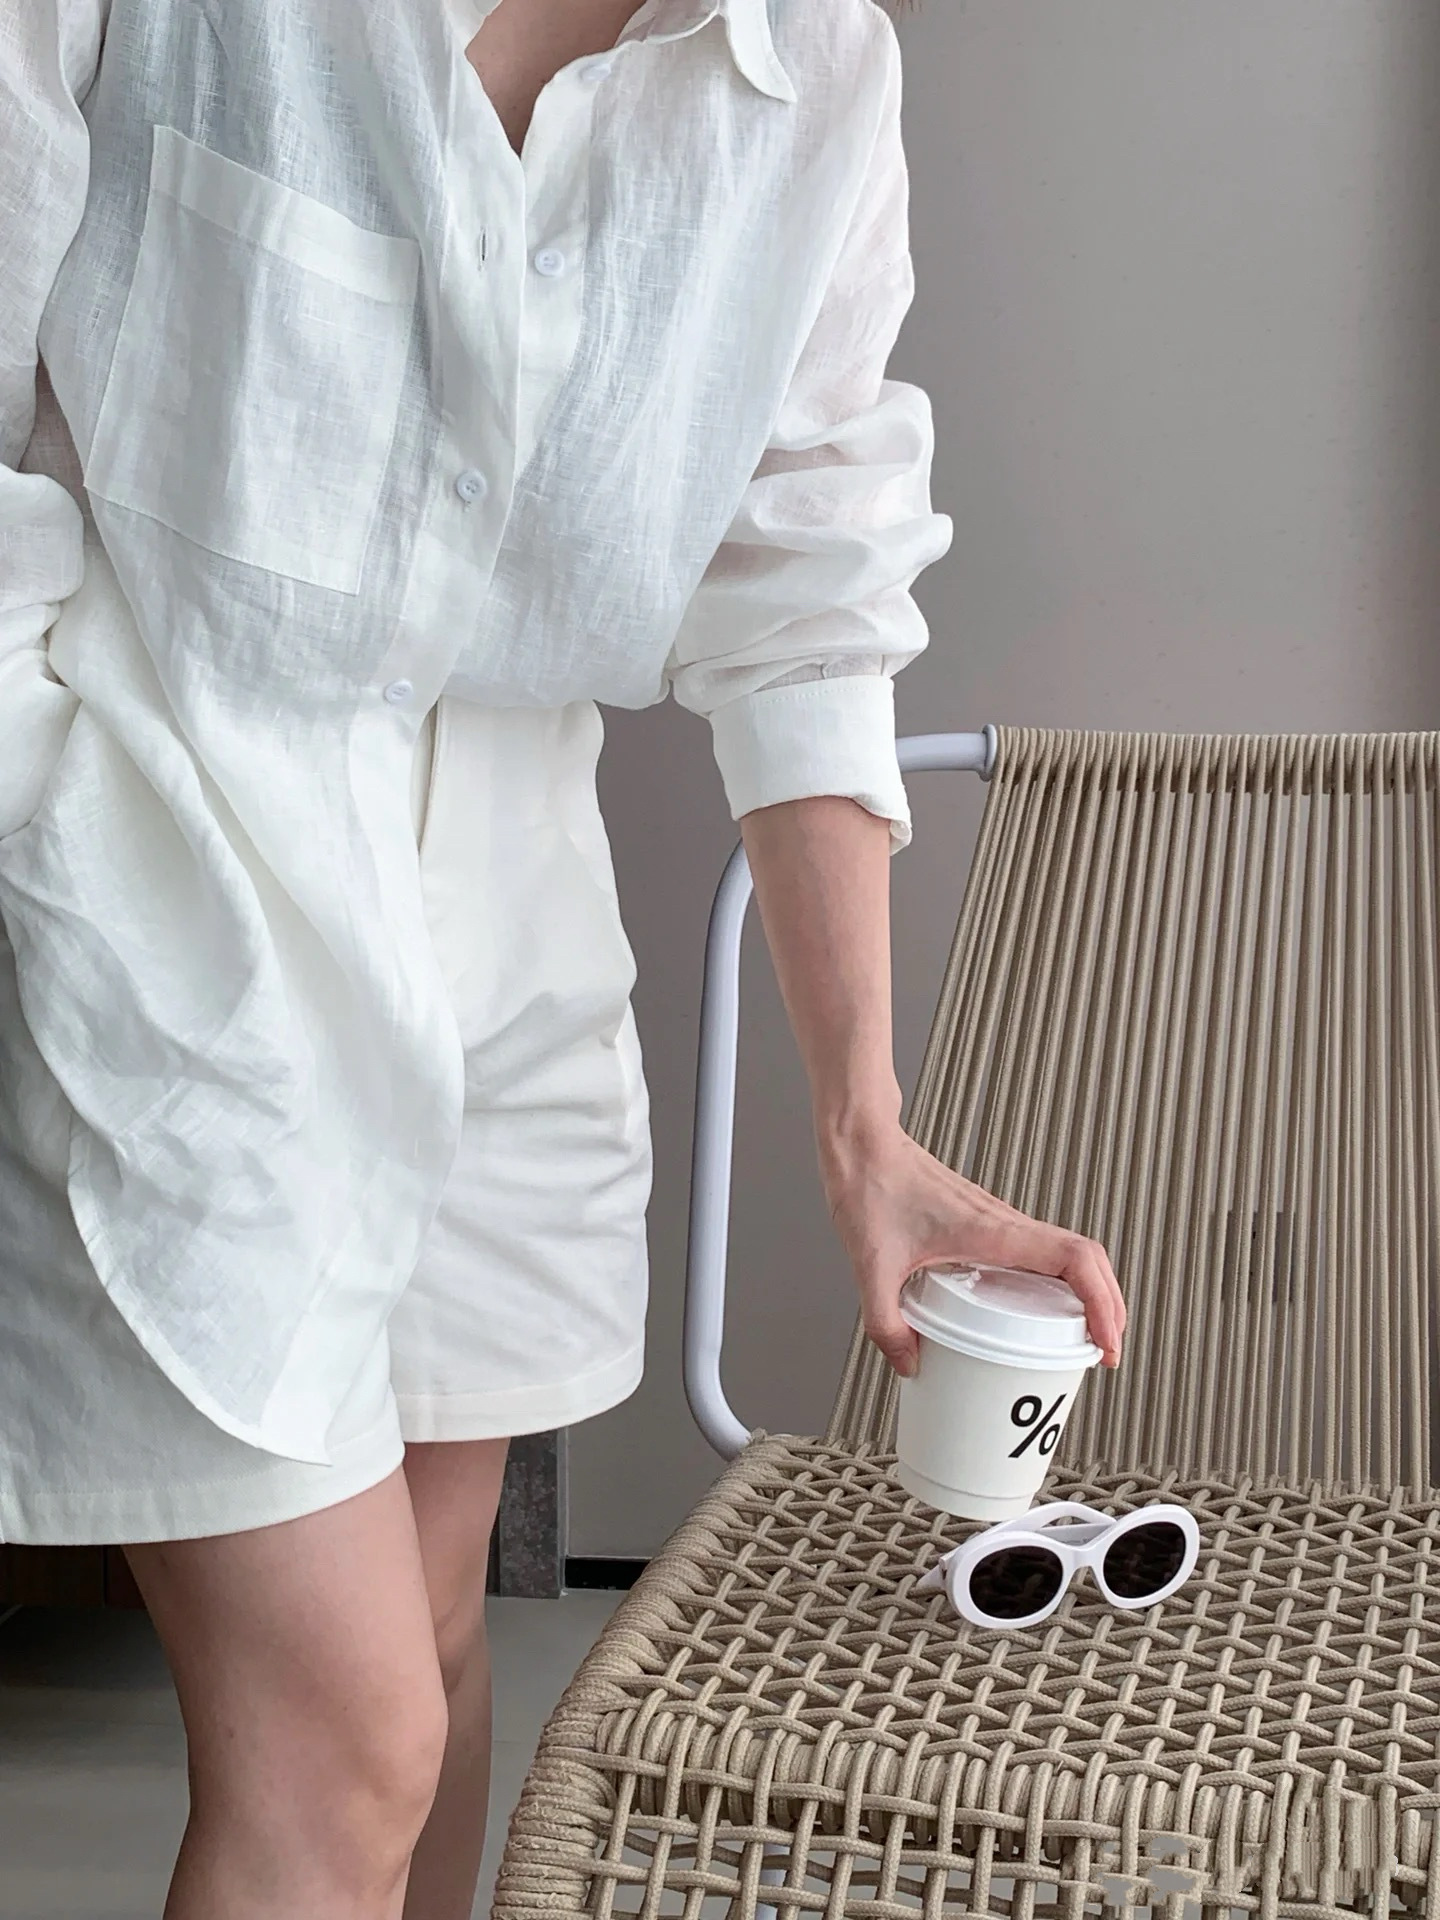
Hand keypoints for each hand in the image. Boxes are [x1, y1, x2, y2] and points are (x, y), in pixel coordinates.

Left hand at [820, 1119, 1126, 1377]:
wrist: (861, 1143)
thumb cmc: (870, 1187)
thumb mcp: (871, 1266)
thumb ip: (886, 1323)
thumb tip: (910, 1365)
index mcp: (992, 1230)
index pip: (1074, 1258)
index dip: (1103, 1302)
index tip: (1107, 1344)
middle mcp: (1006, 1224)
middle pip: (1086, 1259)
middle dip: (1108, 1305)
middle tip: (1104, 1352)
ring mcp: (1000, 1222)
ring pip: (1068, 1254)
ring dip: (1089, 1292)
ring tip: (1086, 1337)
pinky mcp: (986, 1224)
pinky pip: (1039, 1253)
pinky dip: (1058, 1281)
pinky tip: (1039, 1311)